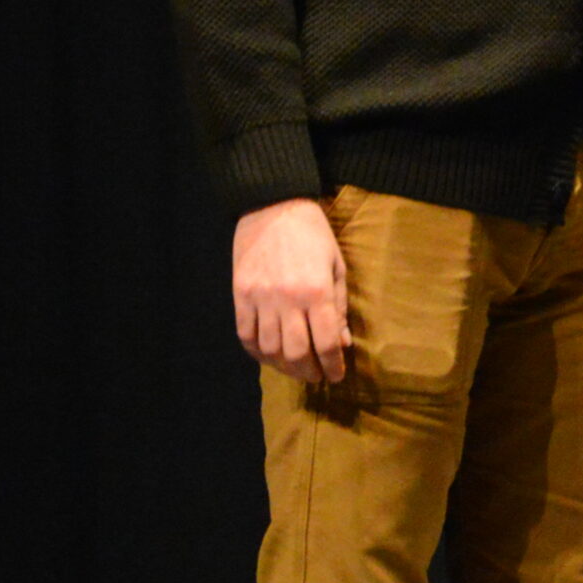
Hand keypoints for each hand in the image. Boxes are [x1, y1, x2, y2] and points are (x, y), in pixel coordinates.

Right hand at [232, 197, 350, 382]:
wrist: (272, 206)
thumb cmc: (313, 234)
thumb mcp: (335, 266)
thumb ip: (339, 306)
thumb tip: (342, 343)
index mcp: (316, 291)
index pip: (326, 343)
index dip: (332, 365)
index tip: (335, 376)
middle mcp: (287, 299)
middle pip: (296, 353)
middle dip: (308, 372)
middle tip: (316, 377)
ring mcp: (260, 298)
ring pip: (269, 349)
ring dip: (284, 366)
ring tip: (295, 368)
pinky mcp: (240, 294)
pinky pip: (245, 335)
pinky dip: (257, 352)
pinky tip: (269, 355)